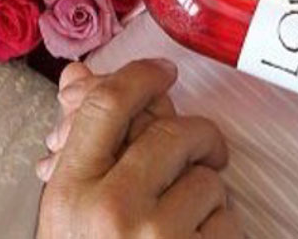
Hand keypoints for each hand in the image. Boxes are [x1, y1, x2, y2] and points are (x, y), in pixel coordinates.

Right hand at [36, 58, 240, 237]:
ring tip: (187, 221)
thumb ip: (79, 146)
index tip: (163, 73)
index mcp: (70, 192)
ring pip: (209, 180)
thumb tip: (79, 76)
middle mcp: (111, 210)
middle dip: (197, 137)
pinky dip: (221, 233)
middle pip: (171, 132)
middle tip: (203, 149)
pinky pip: (229, 223)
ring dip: (209, 195)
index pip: (106, 105)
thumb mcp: (68, 213)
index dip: (140, 77)